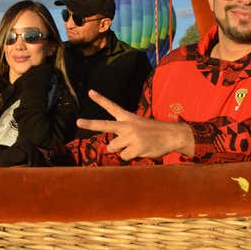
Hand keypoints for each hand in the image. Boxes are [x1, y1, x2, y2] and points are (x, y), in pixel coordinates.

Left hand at [76, 90, 194, 159]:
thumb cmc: (153, 132)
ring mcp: (131, 136)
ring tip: (137, 144)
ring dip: (122, 149)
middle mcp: (127, 125)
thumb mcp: (137, 128)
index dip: (100, 99)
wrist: (172, 135)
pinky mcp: (136, 147)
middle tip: (78, 122)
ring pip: (114, 148)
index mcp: (127, 117)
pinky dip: (131, 156)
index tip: (90, 92)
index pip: (111, 107)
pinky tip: (142, 150)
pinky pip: (124, 157)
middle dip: (90, 124)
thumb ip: (121, 135)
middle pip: (104, 125)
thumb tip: (108, 150)